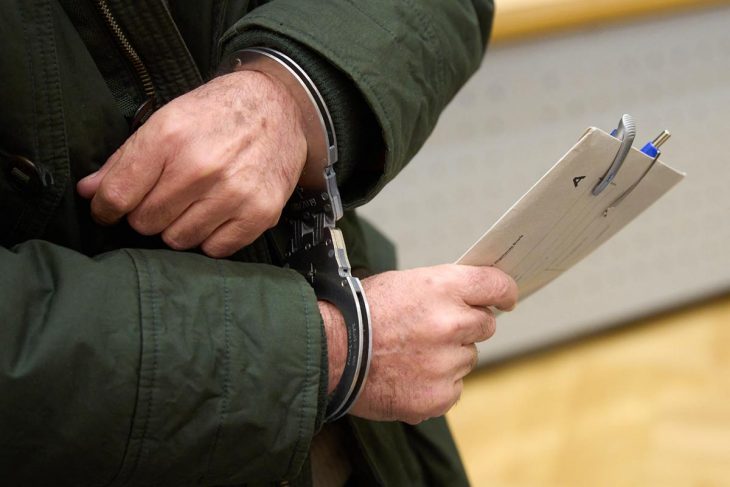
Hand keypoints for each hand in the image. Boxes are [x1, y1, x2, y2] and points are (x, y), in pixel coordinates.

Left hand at [77, 70, 306, 257]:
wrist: (278, 106)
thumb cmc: (217, 113)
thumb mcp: (166, 120)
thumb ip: (125, 159)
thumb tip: (89, 192)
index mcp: (169, 138)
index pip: (118, 196)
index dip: (106, 208)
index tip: (110, 209)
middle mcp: (200, 168)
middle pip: (146, 223)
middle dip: (148, 214)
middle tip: (164, 197)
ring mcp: (233, 193)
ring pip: (178, 240)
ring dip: (179, 227)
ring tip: (193, 204)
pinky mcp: (259, 213)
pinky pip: (215, 249)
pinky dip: (210, 237)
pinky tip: (216, 214)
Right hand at [321, 264, 517, 424]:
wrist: (329, 351)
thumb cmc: (360, 314)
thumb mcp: (402, 284)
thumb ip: (442, 291)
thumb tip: (471, 300)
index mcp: (442, 288)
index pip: (496, 286)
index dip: (505, 292)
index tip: (506, 300)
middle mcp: (451, 324)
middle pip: (484, 325)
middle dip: (466, 327)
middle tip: (432, 331)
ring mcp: (447, 363)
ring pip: (466, 359)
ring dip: (447, 358)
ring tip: (408, 355)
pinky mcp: (439, 395)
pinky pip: (453, 388)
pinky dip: (435, 385)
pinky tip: (407, 376)